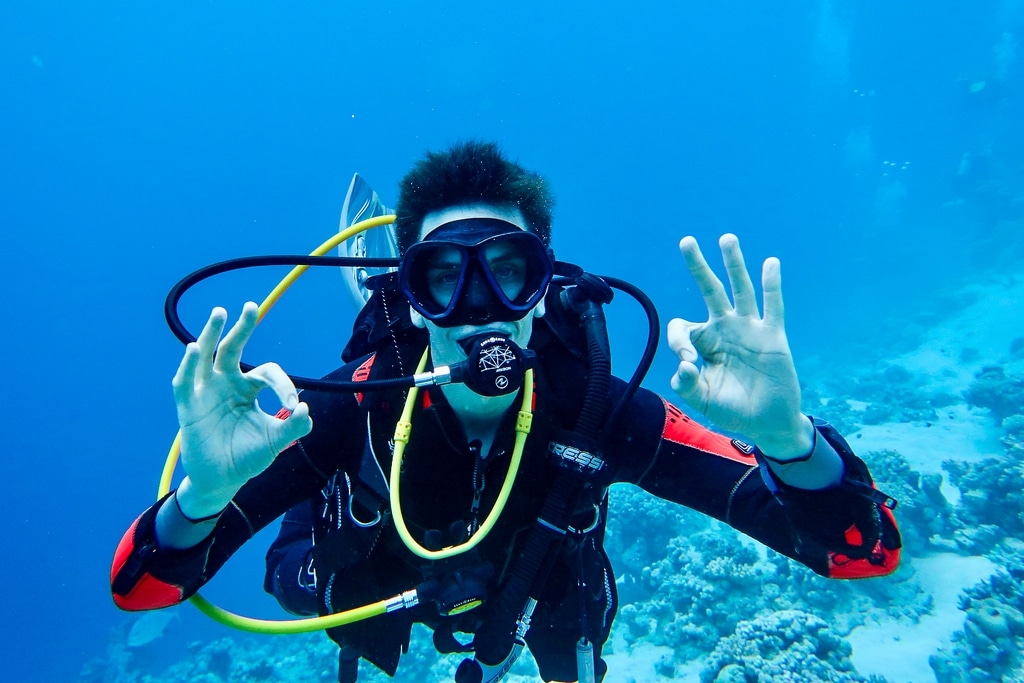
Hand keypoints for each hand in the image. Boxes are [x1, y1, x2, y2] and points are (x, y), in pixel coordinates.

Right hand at [172, 302, 312, 516]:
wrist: (223, 479)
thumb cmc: (248, 455)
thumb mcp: (276, 440)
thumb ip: (293, 426)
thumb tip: (305, 409)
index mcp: (248, 388)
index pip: (267, 372)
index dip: (282, 383)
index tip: (291, 404)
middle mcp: (227, 383)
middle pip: (233, 348)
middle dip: (242, 327)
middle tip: (251, 306)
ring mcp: (206, 392)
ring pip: (207, 356)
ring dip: (211, 334)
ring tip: (220, 313)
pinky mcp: (189, 406)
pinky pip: (185, 381)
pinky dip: (188, 365)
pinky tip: (193, 349)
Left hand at [668, 234, 810, 455]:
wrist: (767, 422)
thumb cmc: (733, 410)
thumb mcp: (703, 400)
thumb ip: (688, 385)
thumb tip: (683, 365)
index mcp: (704, 343)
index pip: (682, 326)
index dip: (678, 341)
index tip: (688, 364)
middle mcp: (724, 329)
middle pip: (709, 290)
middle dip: (697, 266)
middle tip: (686, 241)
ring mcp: (749, 329)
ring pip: (740, 290)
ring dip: (733, 264)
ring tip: (726, 239)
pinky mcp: (772, 336)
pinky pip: (772, 306)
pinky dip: (771, 285)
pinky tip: (770, 264)